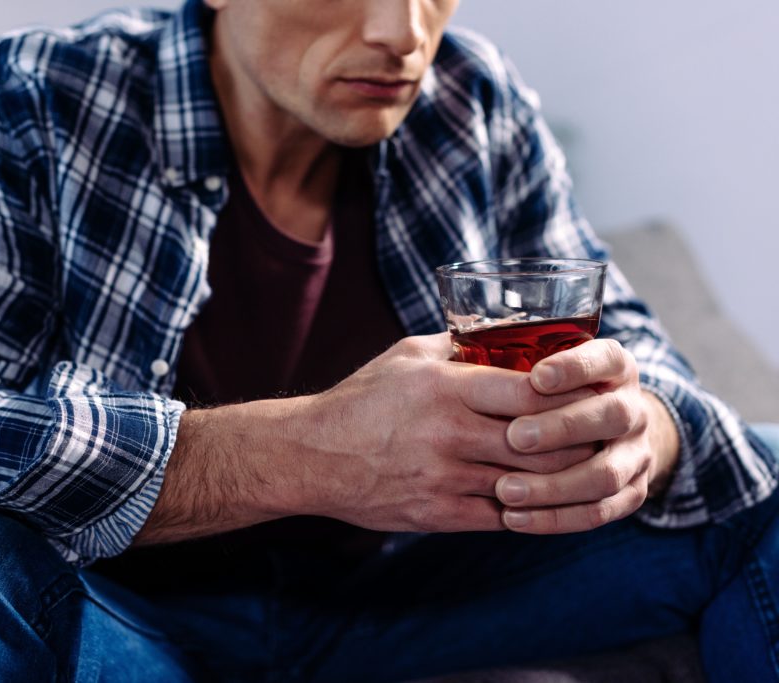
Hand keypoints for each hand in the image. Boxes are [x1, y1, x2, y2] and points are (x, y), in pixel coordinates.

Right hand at [300, 333, 596, 532]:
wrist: (312, 456)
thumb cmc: (361, 399)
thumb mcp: (406, 355)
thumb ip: (457, 344)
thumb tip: (502, 331)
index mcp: (447, 388)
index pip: (533, 392)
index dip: (573, 396)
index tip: (592, 394)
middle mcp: (451, 433)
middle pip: (543, 443)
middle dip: (581, 440)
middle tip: (603, 435)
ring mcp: (445, 478)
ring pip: (529, 484)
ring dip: (563, 479)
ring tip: (584, 468)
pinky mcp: (438, 514)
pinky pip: (503, 517)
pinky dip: (531, 510)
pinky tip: (544, 499)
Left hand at [494, 339, 680, 533]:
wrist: (602, 432)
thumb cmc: (549, 391)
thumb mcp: (537, 363)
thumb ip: (507, 352)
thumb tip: (457, 339)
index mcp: (614, 366)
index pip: (604, 359)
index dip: (574, 368)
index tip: (536, 377)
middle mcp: (633, 407)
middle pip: (610, 416)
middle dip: (562, 427)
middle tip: (514, 437)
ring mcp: (637, 453)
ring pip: (605, 474)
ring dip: (554, 485)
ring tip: (505, 490)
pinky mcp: (631, 493)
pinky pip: (598, 512)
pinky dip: (556, 518)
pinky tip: (514, 519)